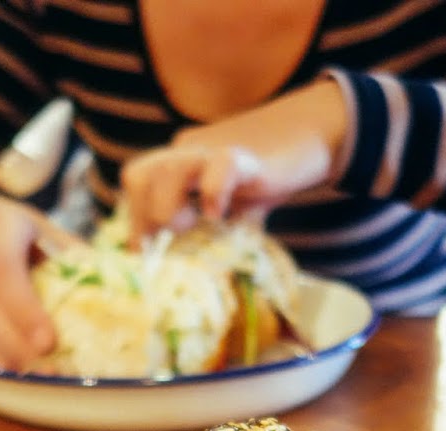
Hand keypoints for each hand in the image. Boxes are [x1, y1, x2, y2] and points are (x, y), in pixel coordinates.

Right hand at [0, 186, 75, 368]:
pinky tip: (3, 370)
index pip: (2, 268)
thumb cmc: (16, 233)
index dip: (24, 309)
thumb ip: (75, 260)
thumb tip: (118, 297)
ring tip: (30, 375)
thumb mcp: (46, 232)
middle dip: (13, 344)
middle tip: (47, 370)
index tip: (49, 342)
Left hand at [120, 77, 348, 240]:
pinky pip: (220, 166)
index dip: (135, 219)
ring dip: (168, 208)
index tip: (144, 254)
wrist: (310, 137)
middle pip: (138, 174)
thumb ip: (212, 233)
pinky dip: (213, 193)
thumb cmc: (265, 178)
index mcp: (178, 164)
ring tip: (192, 227)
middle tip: (167, 244)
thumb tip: (196, 279)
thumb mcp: (232, 209)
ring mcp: (214, 150)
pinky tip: (219, 215)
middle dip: (143, 217)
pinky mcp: (246, 155)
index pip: (137, 184)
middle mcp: (188, 153)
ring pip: (167, 169)